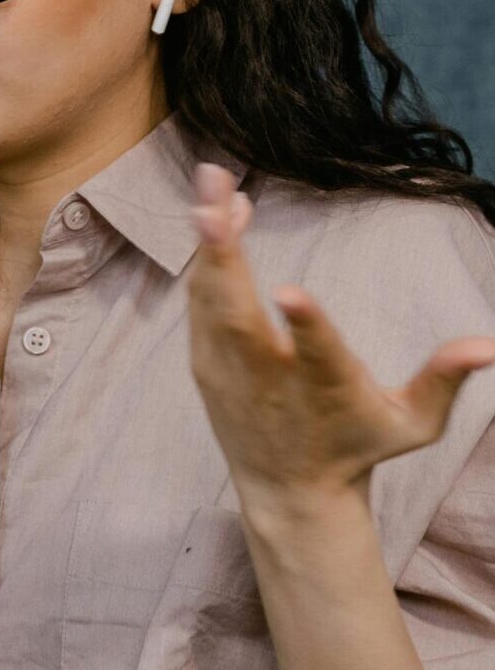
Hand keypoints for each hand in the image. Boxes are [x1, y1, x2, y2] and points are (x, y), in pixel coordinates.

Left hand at [186, 162, 494, 514]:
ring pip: (211, 298)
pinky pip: (203, 302)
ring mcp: (227, 370)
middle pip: (238, 315)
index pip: (317, 356)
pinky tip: (219, 213)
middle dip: (223, 254)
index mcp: (324, 389)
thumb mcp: (411, 425)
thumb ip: (442, 382)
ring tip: (216, 180)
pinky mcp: (206, 362)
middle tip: (214, 197)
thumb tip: (489, 345)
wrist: (288, 489)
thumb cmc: (357, 447)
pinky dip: (209, 258)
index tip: (289, 292)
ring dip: (210, 239)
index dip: (306, 325)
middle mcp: (266, 378)